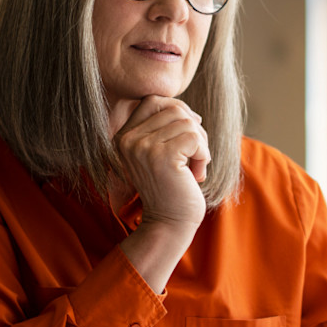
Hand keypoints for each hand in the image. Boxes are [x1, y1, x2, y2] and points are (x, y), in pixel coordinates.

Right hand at [115, 95, 209, 230]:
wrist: (169, 225)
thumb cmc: (170, 189)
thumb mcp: (160, 154)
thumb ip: (164, 129)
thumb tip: (189, 111)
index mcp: (122, 137)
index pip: (152, 101)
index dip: (177, 109)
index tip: (191, 130)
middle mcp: (127, 140)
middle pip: (174, 109)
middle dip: (194, 130)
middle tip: (195, 155)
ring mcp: (142, 148)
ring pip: (187, 123)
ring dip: (200, 145)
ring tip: (195, 168)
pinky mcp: (162, 156)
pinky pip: (195, 138)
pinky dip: (204, 154)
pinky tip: (197, 174)